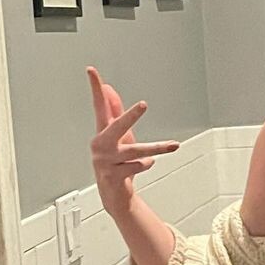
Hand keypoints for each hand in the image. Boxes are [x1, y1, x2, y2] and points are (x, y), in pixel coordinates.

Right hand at [87, 66, 178, 217]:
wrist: (113, 194)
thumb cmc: (115, 162)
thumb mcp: (117, 134)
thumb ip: (113, 111)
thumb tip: (109, 89)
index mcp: (102, 131)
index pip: (98, 105)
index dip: (95, 88)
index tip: (92, 71)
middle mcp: (102, 144)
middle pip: (116, 127)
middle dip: (131, 116)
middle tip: (143, 105)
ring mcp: (106, 161)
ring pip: (135, 151)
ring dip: (156, 148)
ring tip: (172, 146)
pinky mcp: (113, 176)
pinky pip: (137, 166)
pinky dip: (146, 163)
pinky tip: (146, 163)